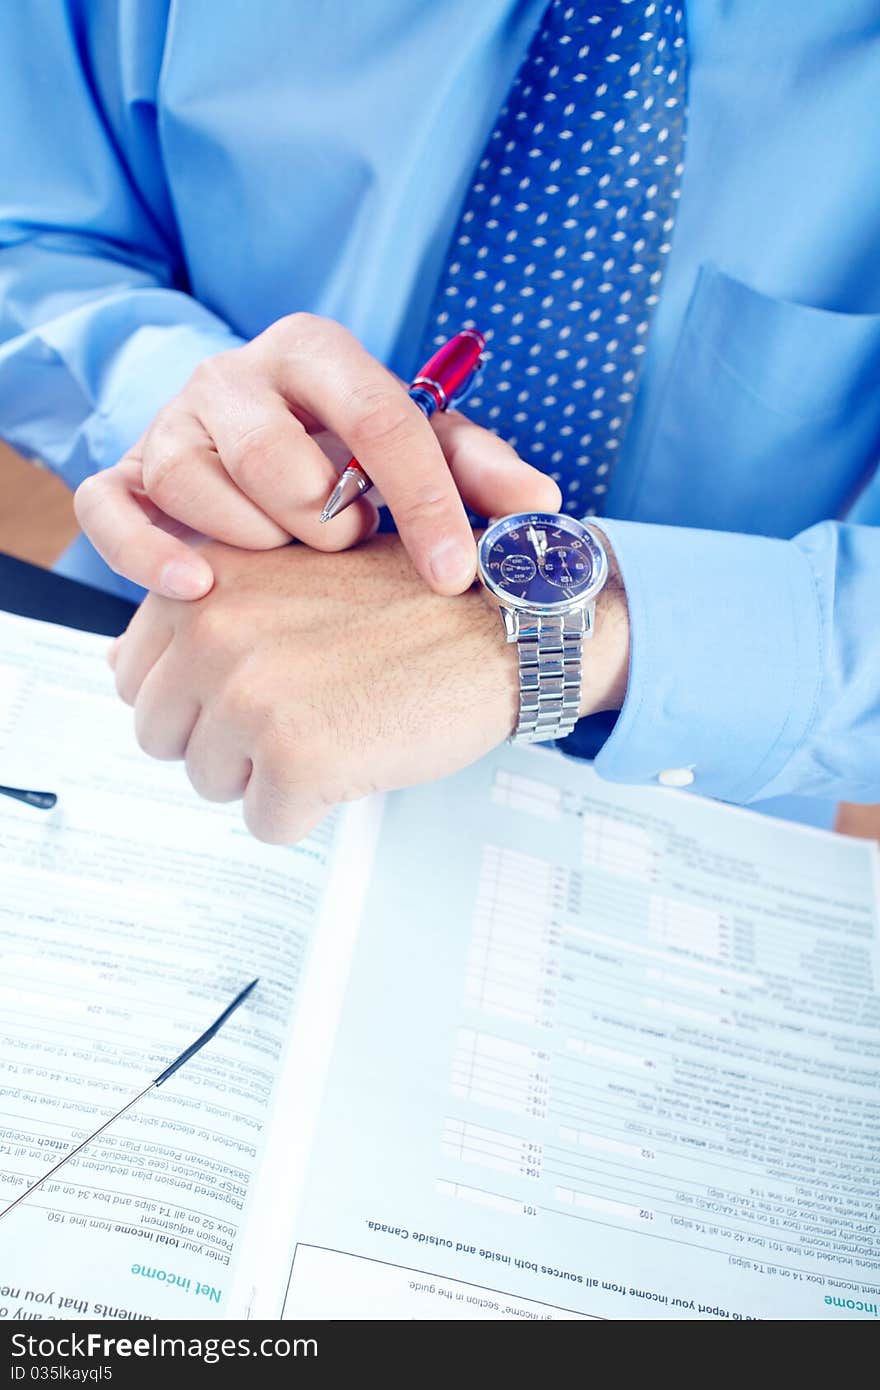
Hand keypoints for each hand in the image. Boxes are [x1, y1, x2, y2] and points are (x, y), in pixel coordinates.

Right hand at [74, 314, 559, 599]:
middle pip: (278, 457)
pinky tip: (200, 587)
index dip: (423, 504)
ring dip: (256, 540)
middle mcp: (235, 375)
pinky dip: (152, 555)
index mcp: (316, 352)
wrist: (254, 437)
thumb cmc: (345, 449)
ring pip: (198, 484)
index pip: (379, 419)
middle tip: (347, 541)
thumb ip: (478, 467)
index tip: (453, 574)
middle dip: (326, 523)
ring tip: (287, 552)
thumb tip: (542, 503)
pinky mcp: (127, 473)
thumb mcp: (420, 445)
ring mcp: (173, 424)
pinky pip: (115, 512)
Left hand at [110, 535, 628, 843]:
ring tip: (337, 718)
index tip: (265, 678)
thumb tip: (113, 665)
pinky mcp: (298, 759)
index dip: (199, 694)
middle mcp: (210, 630)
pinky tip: (358, 753)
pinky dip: (312, 808)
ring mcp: (250, 696)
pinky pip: (269, 824)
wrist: (505, 620)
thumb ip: (196, 614)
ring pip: (211, 784)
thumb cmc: (405, 598)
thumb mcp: (285, 575)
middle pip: (163, 738)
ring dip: (270, 771)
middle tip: (307, 703)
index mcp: (200, 581)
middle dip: (226, 737)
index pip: (133, 678)